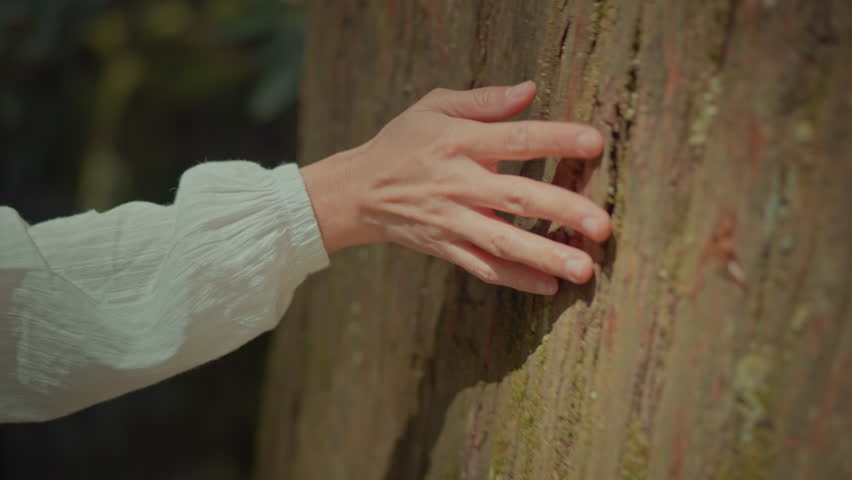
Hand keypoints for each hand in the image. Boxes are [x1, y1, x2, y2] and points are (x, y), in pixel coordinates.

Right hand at [300, 81, 610, 294]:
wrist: (359, 192)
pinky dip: (515, 279)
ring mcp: (452, 221)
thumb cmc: (403, 143)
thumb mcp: (434, 107)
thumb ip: (484, 100)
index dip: (555, 140)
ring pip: (502, 242)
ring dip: (544, 256)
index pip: (515, 139)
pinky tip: (549, 287)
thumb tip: (531, 90)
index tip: (594, 143)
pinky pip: (483, 268)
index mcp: (459, 143)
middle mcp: (458, 184)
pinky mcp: (446, 248)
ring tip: (584, 269)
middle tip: (603, 225)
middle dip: (561, 211)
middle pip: (516, 198)